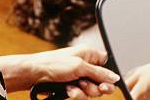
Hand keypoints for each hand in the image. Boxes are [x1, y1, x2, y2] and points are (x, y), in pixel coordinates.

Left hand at [0, 45, 119, 97]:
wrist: (34, 75)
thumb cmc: (54, 63)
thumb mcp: (79, 67)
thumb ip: (99, 73)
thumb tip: (115, 77)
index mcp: (90, 54)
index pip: (108, 65)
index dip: (109, 75)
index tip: (105, 83)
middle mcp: (86, 65)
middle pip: (102, 81)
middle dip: (94, 86)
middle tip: (86, 86)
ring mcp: (79, 78)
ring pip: (92, 91)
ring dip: (83, 91)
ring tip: (72, 86)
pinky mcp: (73, 87)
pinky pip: (82, 96)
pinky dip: (76, 94)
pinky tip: (67, 90)